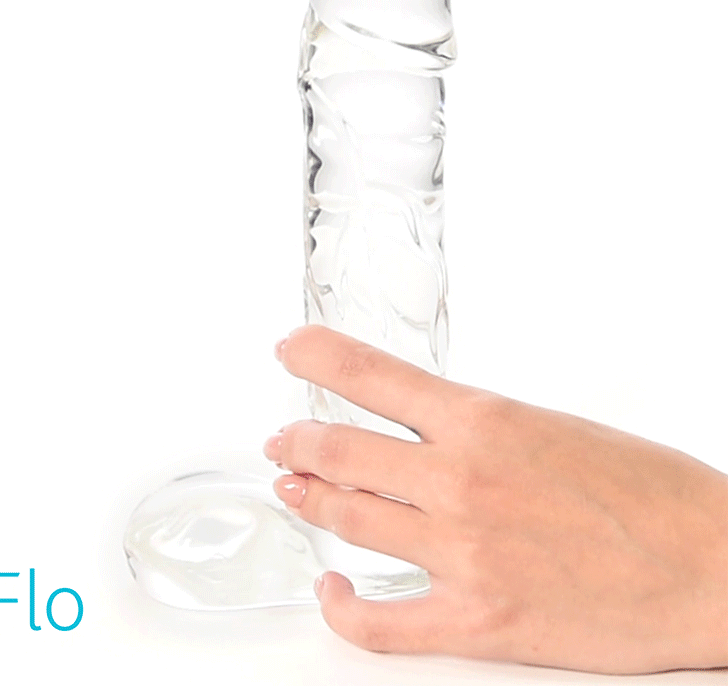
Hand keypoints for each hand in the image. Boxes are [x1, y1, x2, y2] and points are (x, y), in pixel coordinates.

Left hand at [263, 326, 727, 671]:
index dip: (318, 356)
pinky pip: (380, 621)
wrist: (711, 566)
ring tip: (296, 490)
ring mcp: (463, 551)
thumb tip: (433, 431)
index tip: (292, 348)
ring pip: (349, 519)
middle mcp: (462, 479)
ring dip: (310, 501)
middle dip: (299, 440)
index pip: (372, 372)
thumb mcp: (556, 428)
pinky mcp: (476, 620)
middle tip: (285, 438)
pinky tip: (333, 591)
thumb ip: (483, 429)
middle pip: (342, 450)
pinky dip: (342, 607)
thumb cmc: (652, 496)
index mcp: (486, 419)